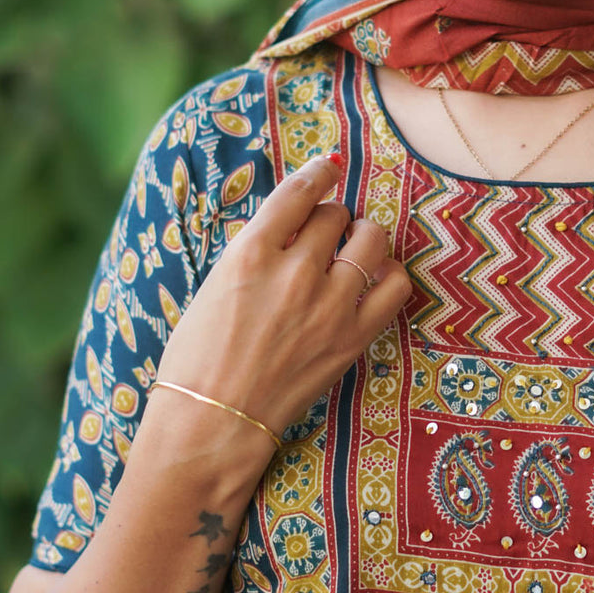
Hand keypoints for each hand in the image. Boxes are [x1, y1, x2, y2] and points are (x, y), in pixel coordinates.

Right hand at [154, 154, 411, 447]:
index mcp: (250, 254)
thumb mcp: (216, 284)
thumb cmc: (199, 357)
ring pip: (370, 239)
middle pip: (334, 215)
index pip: (298, 192)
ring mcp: (328, 305)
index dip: (317, 175)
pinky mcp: (353, 337)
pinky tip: (374, 280)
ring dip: (363, 237)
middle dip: (330, 219)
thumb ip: (257, 248)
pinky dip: (389, 274)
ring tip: (354, 249)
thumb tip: (292, 220)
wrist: (212, 422)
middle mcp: (294, 272)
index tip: (326, 170)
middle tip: (324, 235)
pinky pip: (395, 286)